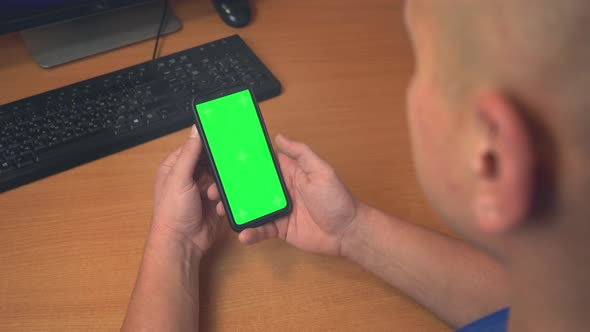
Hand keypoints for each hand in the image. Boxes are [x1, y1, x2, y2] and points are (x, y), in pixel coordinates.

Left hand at [151, 125, 220, 253]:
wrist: (182, 243)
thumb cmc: (172, 213)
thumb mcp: (179, 178)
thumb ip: (189, 153)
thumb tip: (196, 130)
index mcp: (175, 167)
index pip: (194, 146)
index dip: (208, 141)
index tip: (223, 136)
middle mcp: (189, 176)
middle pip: (211, 160)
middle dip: (219, 164)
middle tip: (227, 163)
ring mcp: (202, 189)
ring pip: (220, 175)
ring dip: (221, 182)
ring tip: (213, 193)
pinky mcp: (214, 202)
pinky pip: (226, 191)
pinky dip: (226, 194)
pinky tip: (219, 201)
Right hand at [207, 134, 360, 255]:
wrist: (348, 232)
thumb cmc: (338, 200)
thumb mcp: (321, 171)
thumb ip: (300, 153)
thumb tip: (280, 137)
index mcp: (289, 173)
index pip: (262, 165)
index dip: (244, 163)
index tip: (225, 161)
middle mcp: (281, 190)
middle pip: (251, 187)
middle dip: (232, 188)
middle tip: (214, 189)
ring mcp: (279, 210)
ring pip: (252, 208)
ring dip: (236, 209)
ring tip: (222, 211)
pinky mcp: (280, 228)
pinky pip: (262, 229)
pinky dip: (251, 232)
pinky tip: (243, 234)